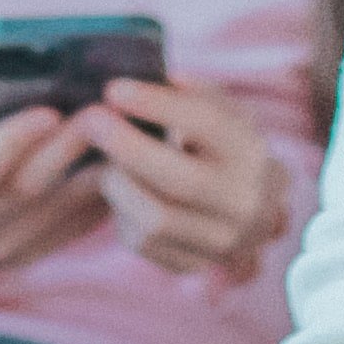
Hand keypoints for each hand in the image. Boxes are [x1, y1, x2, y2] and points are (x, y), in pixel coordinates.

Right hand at [0, 36, 111, 313]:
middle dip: (68, 150)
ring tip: (125, 132)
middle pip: (27, 190)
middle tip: (104, 112)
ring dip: (94, 173)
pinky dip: (101, 198)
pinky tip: (123, 162)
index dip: (13, 142)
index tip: (48, 108)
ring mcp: (0, 249)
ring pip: (57, 212)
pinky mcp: (26, 257)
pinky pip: (72, 230)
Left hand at [84, 77, 288, 282]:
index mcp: (251, 153)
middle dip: (126, 147)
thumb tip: (164, 78)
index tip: (114, 88)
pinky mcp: (190, 265)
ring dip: (119, 183)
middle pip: (178, 179)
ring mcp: (219, 241)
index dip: (157, 105)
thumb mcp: (225, 112)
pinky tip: (123, 191)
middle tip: (90, 119)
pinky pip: (142, 242)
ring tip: (107, 160)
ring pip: (154, 218)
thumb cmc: (225, 147)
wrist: (253, 210)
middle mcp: (242, 203)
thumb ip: (197, 93)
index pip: (206, 124)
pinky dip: (122, 213)